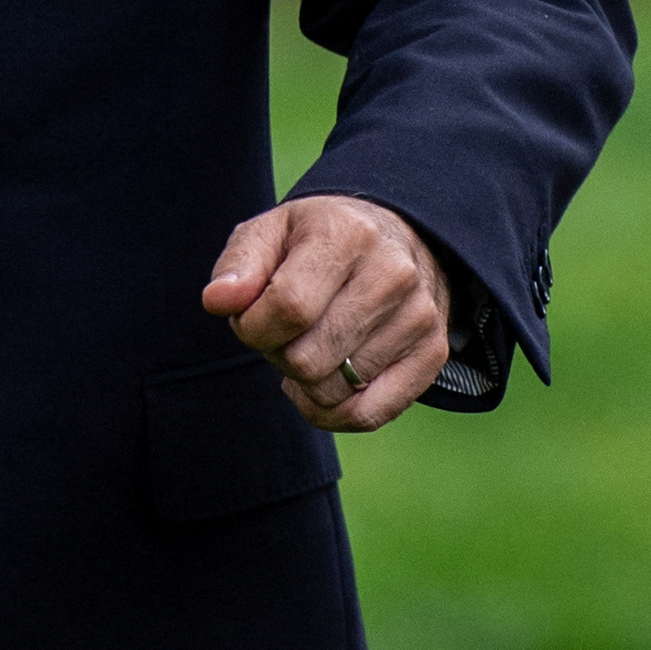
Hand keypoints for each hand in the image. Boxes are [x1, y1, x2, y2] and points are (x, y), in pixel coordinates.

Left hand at [200, 195, 450, 432]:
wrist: (392, 237)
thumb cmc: (317, 241)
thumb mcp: (272, 233)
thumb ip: (238, 266)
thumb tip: (218, 302)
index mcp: (348, 234)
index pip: (287, 308)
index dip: (252, 327)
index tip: (251, 316)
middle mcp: (392, 273)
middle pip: (307, 359)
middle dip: (278, 354)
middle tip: (285, 331)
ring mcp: (419, 316)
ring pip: (333, 392)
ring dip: (306, 381)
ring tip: (313, 343)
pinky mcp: (432, 353)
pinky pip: (368, 416)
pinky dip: (334, 412)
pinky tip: (328, 381)